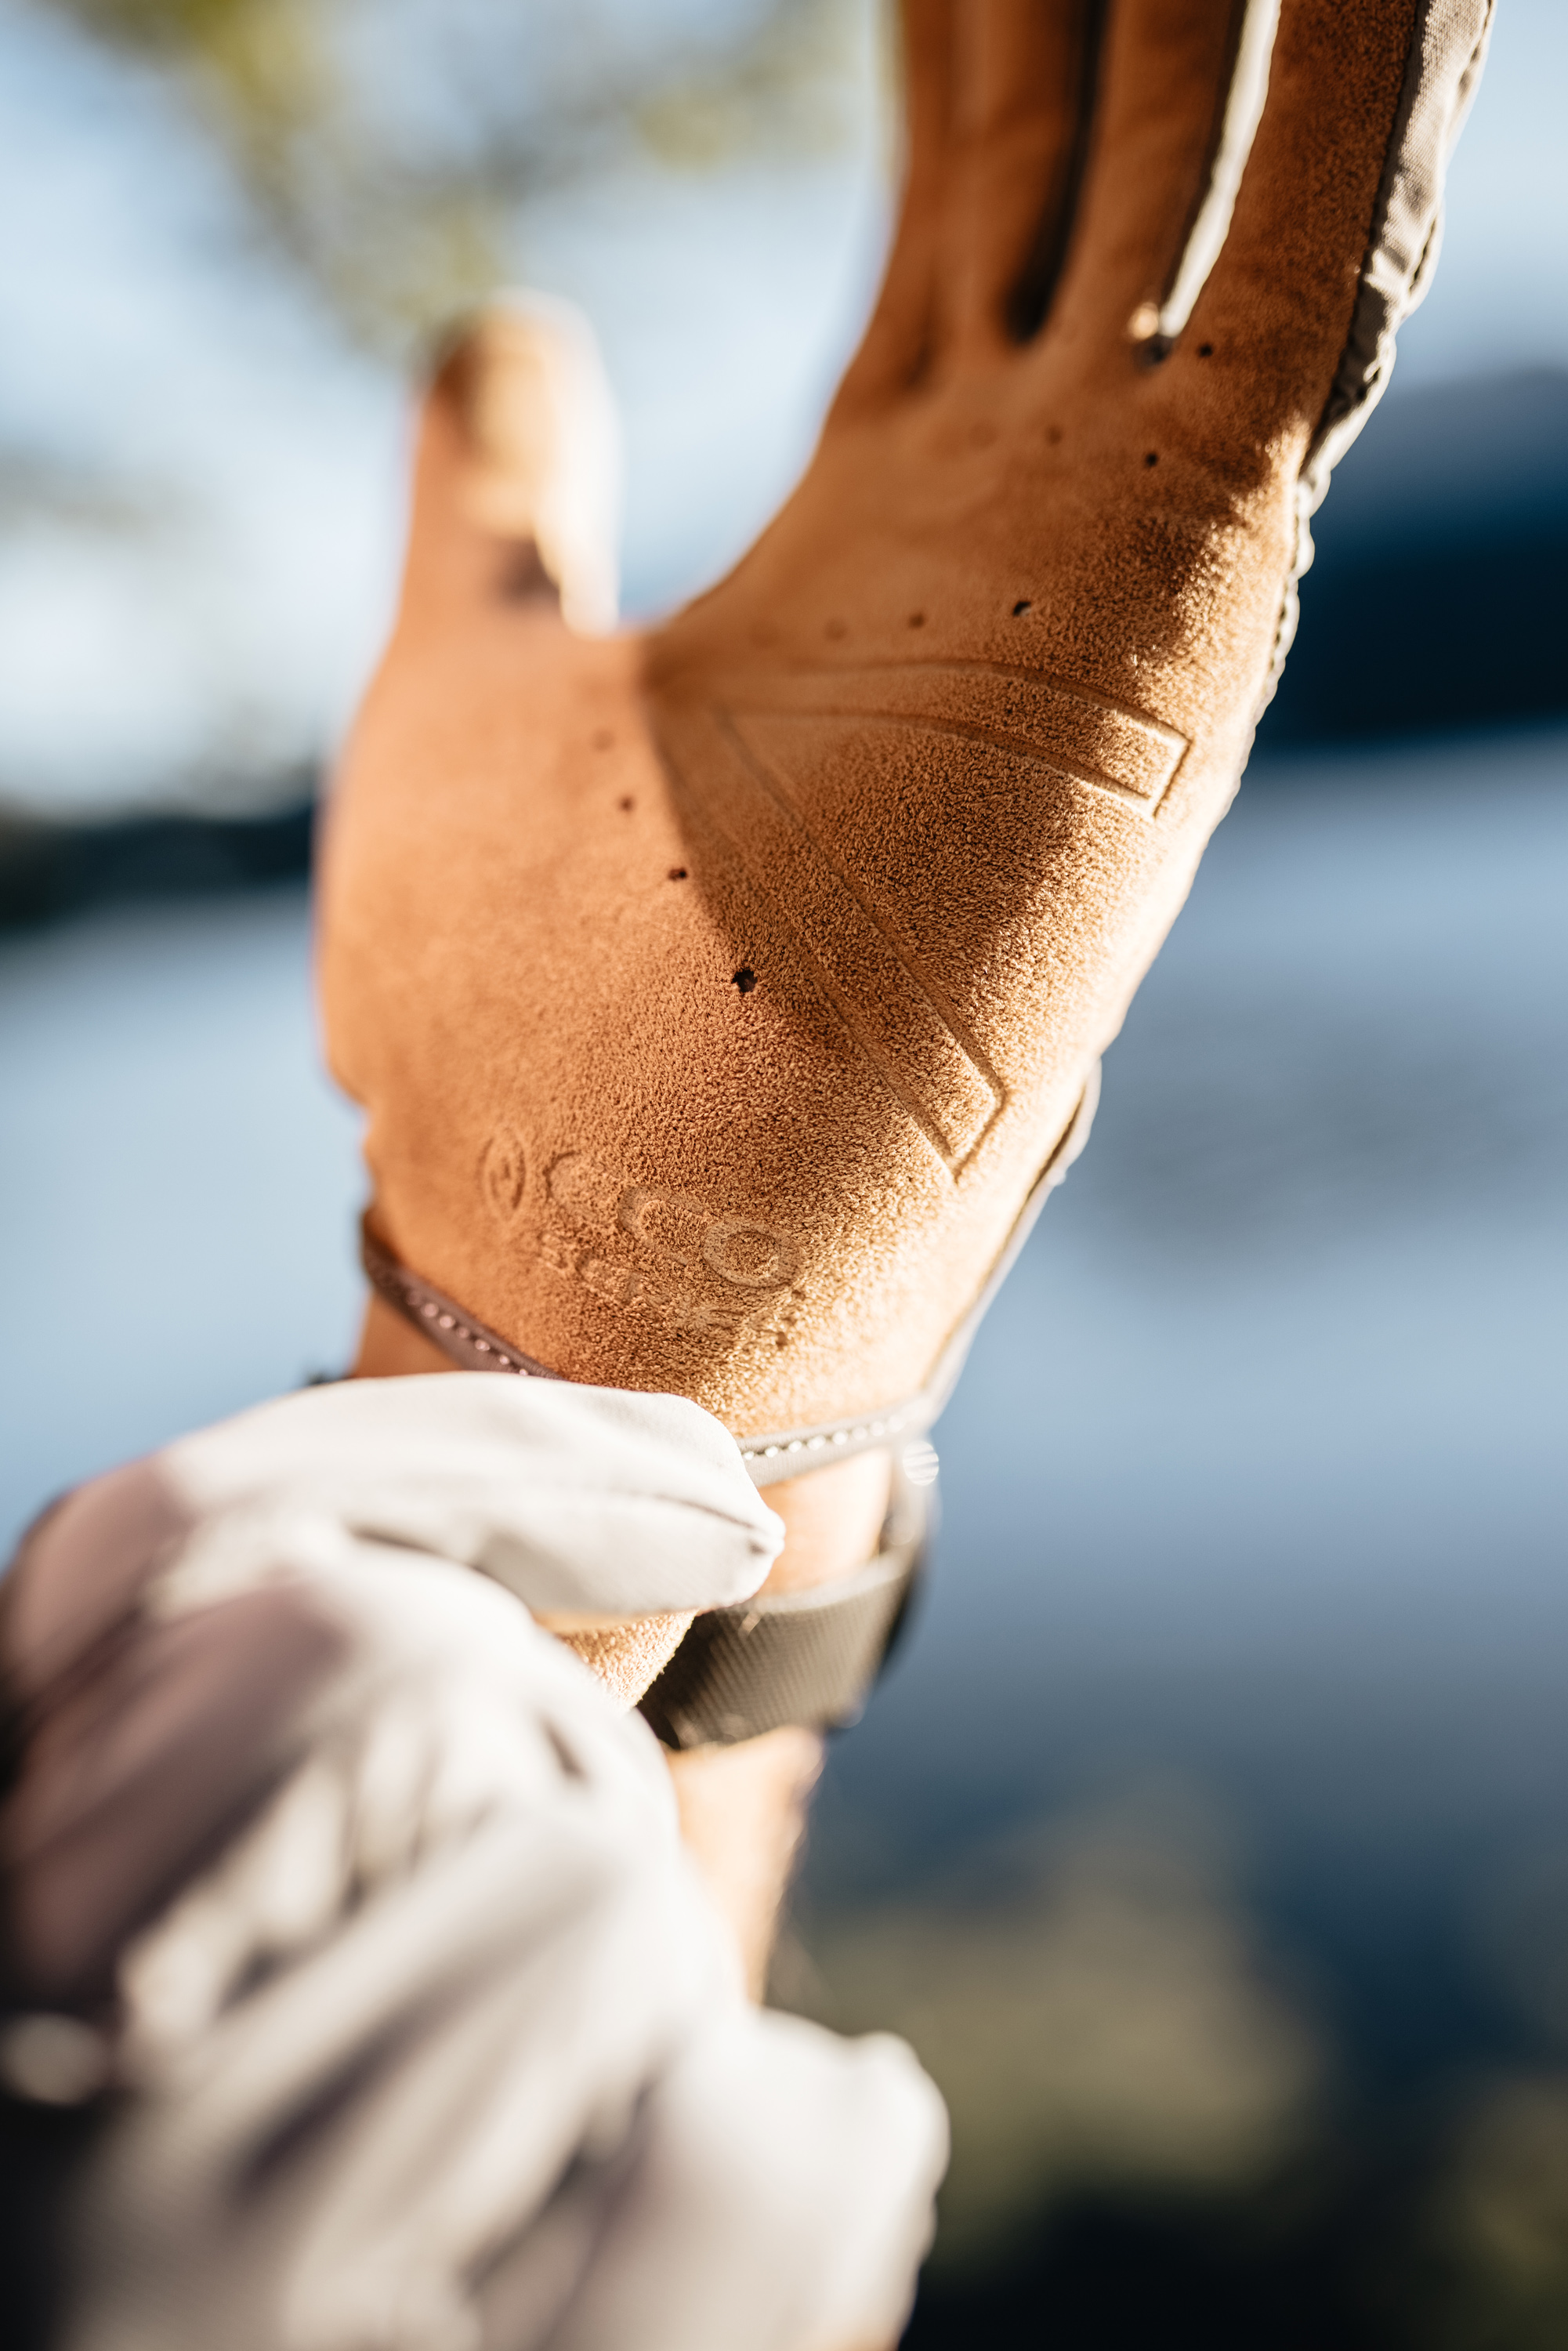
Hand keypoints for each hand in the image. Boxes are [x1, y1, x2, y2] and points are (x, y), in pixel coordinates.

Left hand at [320, 0, 1484, 1439]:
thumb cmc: (511, 1006)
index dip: (999, 6)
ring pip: (1238, 178)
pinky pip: (1302, 283)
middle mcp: (1037, 522)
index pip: (985, 185)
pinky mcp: (1175, 590)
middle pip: (1122, 144)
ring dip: (1264, 3)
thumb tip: (504, 328)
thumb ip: (510, 497)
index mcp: (889, 517)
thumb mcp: (473, 676)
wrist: (602, 1226)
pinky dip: (1357, 98)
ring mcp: (1122, 554)